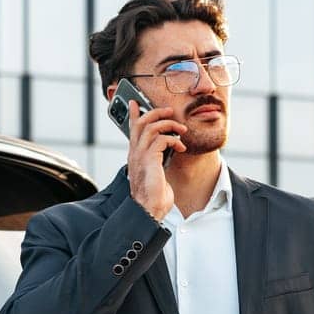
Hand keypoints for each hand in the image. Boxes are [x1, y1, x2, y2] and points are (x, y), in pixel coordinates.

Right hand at [125, 99, 185, 221]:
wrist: (149, 210)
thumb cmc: (154, 197)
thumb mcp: (155, 174)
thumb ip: (157, 162)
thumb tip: (167, 154)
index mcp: (135, 156)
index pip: (131, 130)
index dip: (132, 114)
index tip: (135, 103)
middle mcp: (134, 153)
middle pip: (141, 122)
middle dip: (156, 112)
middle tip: (169, 111)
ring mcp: (140, 156)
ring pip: (151, 127)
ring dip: (169, 124)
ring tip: (181, 130)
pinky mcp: (150, 159)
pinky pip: (162, 139)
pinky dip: (174, 140)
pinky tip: (181, 147)